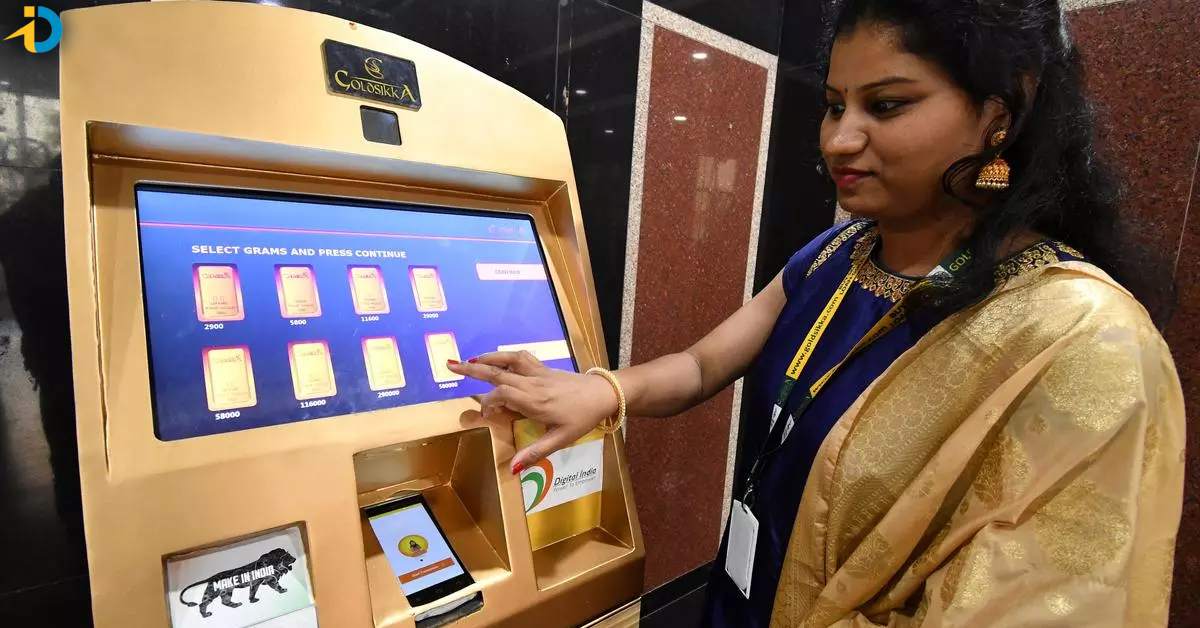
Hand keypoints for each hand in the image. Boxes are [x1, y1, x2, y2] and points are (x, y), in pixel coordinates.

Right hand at [445, 351, 618, 472]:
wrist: (603, 394)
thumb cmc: (582, 418)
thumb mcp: (561, 439)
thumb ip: (536, 452)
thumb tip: (512, 469)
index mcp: (535, 401)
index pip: (502, 393)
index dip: (488, 401)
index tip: (483, 413)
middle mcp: (533, 383)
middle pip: (499, 372)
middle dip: (473, 369)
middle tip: (450, 364)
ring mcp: (538, 373)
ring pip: (509, 360)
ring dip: (488, 358)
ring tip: (468, 359)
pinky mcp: (543, 368)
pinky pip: (521, 357)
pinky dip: (504, 355)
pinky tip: (494, 358)